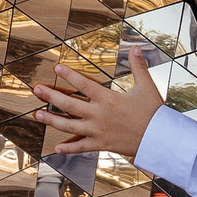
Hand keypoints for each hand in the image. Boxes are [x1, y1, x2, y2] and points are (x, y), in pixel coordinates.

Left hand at [32, 48, 164, 157]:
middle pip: (69, 105)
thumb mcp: (147, 87)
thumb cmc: (154, 113)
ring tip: (37, 114)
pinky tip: (56, 148)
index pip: (84, 84)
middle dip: (51, 96)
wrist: (160, 140)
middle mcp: (99, 115)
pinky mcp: (101, 145)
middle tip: (36, 89)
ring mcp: (98, 131)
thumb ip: (139, 67)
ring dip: (52, 120)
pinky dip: (69, 148)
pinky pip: (81, 147)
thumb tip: (137, 47)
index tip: (56, 67)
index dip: (69, 75)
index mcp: (109, 99)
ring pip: (69, 126)